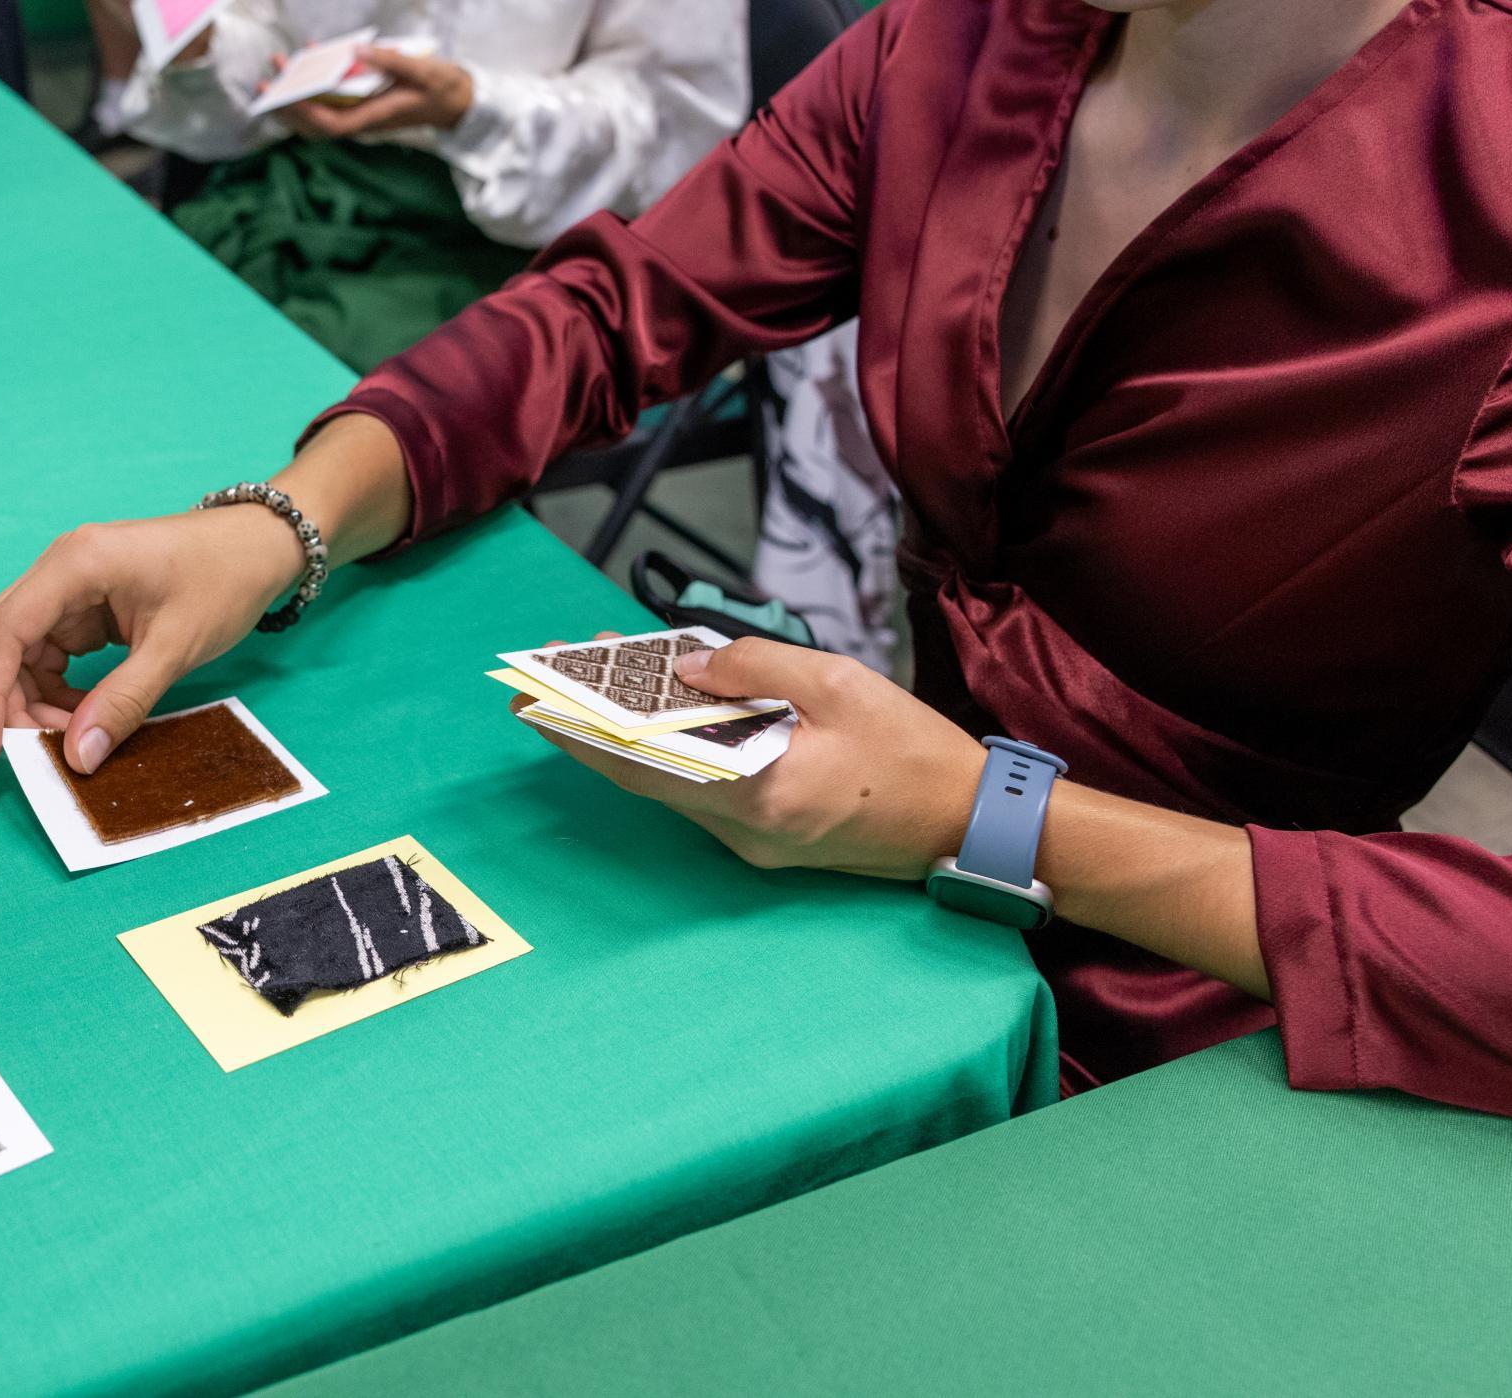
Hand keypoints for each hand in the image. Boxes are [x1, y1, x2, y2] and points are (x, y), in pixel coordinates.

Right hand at [0, 506, 306, 771]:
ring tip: (69, 737)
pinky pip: (49, 651)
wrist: (260, 545)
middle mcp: (61, 568)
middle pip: (1, 641)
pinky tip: (80, 713)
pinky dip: (54, 689)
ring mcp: (71, 584)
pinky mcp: (84, 602)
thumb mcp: (176, 647)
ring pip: (21, 651)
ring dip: (33, 700)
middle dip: (8, 702)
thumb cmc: (224, 579)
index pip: (5, 634)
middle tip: (36, 754)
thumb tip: (77, 757)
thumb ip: (123, 702)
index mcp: (76, 564)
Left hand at [283, 45, 473, 138]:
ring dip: (297, 93)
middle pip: (316, 124)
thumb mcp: (423, 70)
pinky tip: (312, 54)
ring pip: (319, 112)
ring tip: (280, 65)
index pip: (333, 125)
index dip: (307, 114)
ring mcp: (362, 112)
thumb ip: (390, 60)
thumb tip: (356, 50)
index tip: (287, 96)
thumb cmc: (443, 88)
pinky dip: (317, 81)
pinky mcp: (363, 102)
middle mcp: (364, 119)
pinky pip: (333, 97)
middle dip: (289, 106)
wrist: (458, 102)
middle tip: (267, 81)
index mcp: (376, 116)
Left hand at [519, 639, 985, 879]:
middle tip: (557, 680)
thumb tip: (688, 667)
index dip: (585, 731)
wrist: (972, 823)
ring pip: (675, 786)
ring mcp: (756, 844)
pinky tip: (669, 714)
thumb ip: (755, 667)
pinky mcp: (772, 841)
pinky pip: (707, 794)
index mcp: (759, 792)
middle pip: (649, 777)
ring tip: (607, 683)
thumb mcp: (838, 684)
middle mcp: (746, 831)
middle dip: (599, 727)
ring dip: (638, 739)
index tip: (538, 701)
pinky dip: (680, 755)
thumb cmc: (914, 751)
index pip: (647, 763)